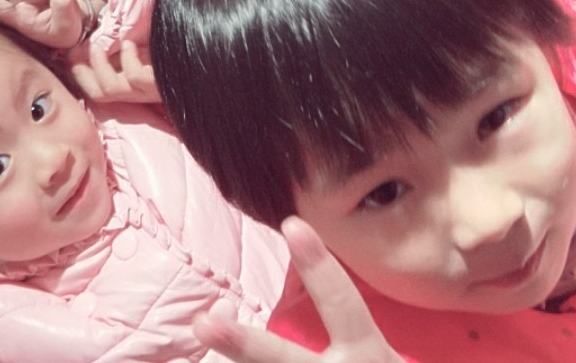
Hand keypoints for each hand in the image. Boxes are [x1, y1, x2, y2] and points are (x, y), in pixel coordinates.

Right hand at [71, 39, 158, 103]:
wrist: (208, 51)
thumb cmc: (165, 48)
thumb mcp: (140, 48)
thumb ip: (118, 49)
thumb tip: (92, 40)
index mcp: (131, 86)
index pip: (97, 90)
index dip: (79, 76)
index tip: (70, 56)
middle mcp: (137, 94)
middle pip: (98, 94)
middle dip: (80, 74)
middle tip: (75, 53)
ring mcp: (148, 92)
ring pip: (111, 89)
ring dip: (99, 66)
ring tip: (97, 46)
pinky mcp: (160, 86)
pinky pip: (134, 77)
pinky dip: (126, 58)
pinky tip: (128, 43)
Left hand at [193, 217, 396, 362]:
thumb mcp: (376, 353)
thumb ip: (343, 327)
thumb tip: (286, 280)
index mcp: (366, 354)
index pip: (342, 305)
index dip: (319, 268)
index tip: (293, 225)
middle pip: (283, 360)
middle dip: (243, 344)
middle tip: (203, 324)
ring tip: (200, 332)